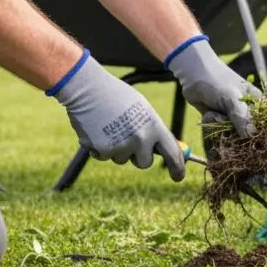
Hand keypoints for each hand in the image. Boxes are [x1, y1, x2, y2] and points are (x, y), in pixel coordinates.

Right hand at [50, 52, 185, 180]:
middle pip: (144, 163)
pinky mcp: (103, 150)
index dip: (177, 168)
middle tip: (128, 140)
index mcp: (155, 126)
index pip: (173, 153)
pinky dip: (100, 148)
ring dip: (116, 149)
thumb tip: (162, 149)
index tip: (178, 177)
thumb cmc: (117, 96)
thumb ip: (153, 130)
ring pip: (121, 159)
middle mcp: (141, 138)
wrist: (88, 89)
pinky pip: (104, 156)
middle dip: (137, 156)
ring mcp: (121, 145)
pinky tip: (97, 129)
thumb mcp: (143, 110)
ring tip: (109, 127)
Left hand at [165, 37, 262, 137]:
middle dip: (234, 128)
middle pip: (247, 132)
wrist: (191, 74)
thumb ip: (243, 118)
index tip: (249, 136)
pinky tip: (208, 113)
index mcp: (257, 103)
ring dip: (219, 123)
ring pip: (230, 132)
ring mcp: (232, 116)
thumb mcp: (232, 99)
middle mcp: (247, 110)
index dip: (259, 132)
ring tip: (213, 110)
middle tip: (225, 118)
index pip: (264, 123)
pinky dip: (212, 123)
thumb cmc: (217, 81)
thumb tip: (251, 137)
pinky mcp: (219, 119)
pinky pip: (218, 130)